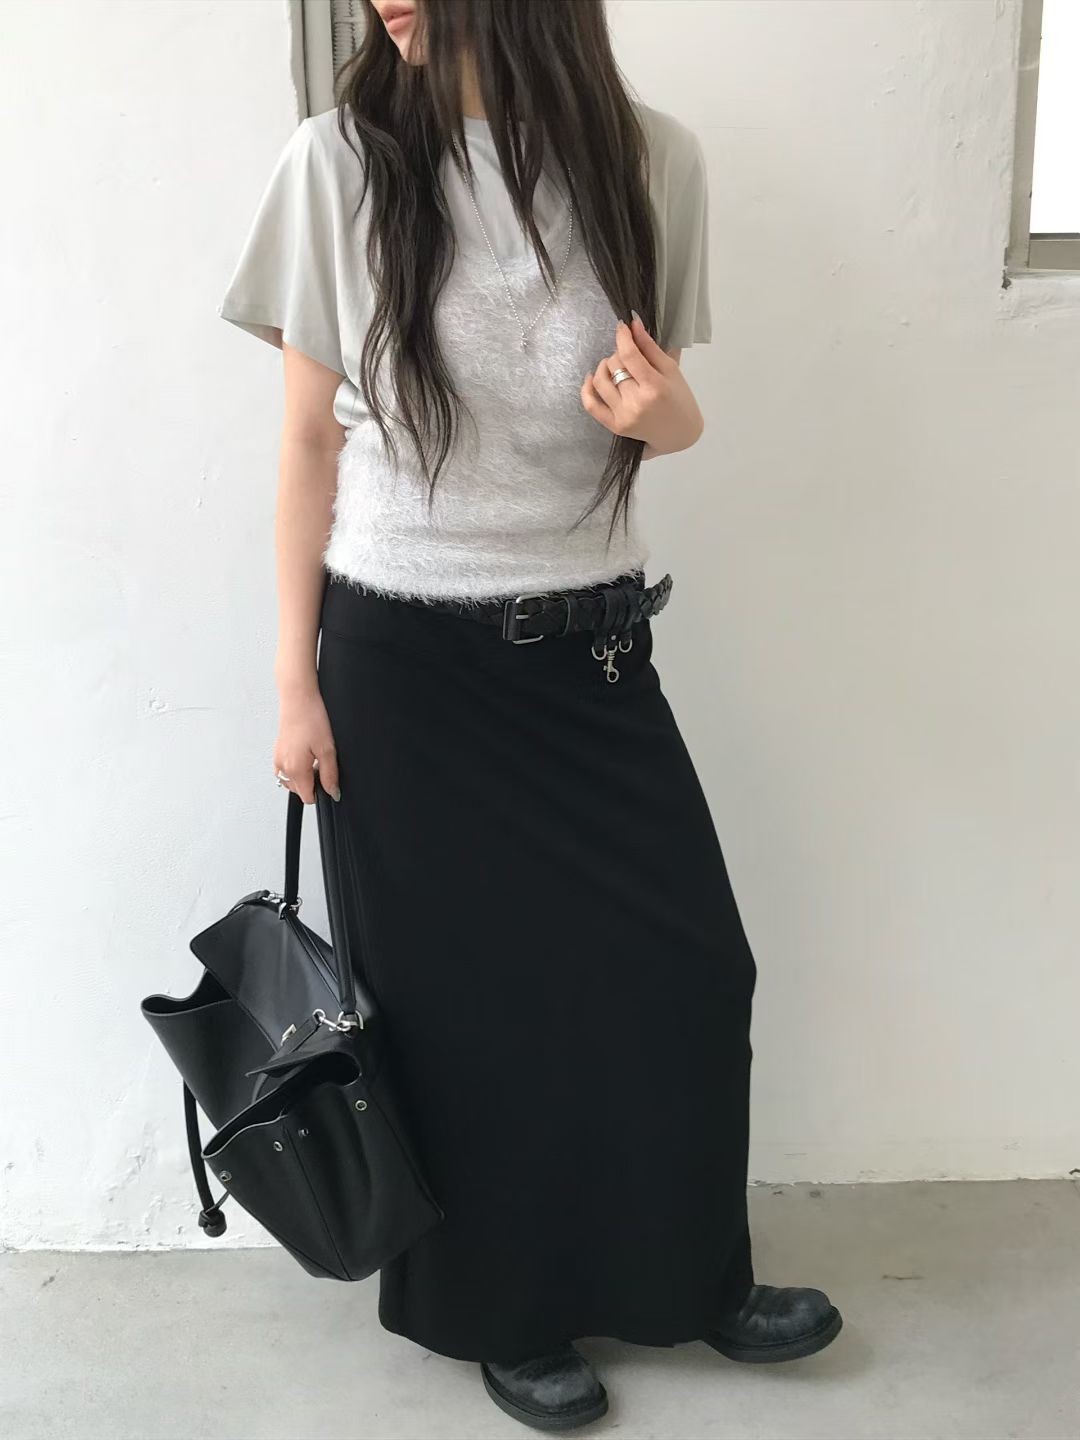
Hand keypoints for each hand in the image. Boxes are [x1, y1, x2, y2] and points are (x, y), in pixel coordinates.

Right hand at [273, 683, 339, 803]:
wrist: (298, 699)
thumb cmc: (312, 718)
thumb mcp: (327, 749)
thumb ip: (330, 775)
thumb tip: (333, 792)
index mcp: (295, 769)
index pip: (307, 797)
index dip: (321, 791)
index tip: (327, 779)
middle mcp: (282, 767)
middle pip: (299, 790)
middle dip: (312, 782)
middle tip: (321, 762)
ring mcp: (277, 759)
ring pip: (292, 781)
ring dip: (303, 775)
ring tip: (312, 756)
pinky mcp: (277, 752)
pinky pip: (286, 769)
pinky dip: (296, 767)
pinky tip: (304, 753)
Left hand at [580, 314, 703, 457]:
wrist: (679, 433)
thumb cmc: (679, 399)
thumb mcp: (671, 370)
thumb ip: (650, 347)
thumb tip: (633, 324)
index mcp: (655, 387)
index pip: (630, 355)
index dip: (622, 337)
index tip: (622, 327)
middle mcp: (637, 403)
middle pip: (614, 366)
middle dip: (619, 354)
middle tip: (628, 355)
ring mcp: (624, 416)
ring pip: (601, 381)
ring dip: (604, 367)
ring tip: (614, 366)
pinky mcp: (615, 426)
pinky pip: (591, 405)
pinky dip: (587, 389)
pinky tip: (592, 378)